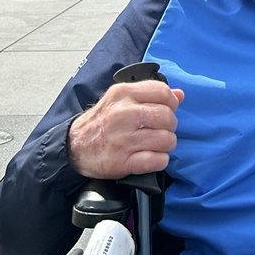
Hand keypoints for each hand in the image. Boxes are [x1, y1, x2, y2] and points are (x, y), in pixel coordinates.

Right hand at [66, 79, 184, 179]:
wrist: (74, 146)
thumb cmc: (102, 121)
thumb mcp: (121, 99)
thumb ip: (149, 93)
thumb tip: (180, 94)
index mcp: (123, 94)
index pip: (162, 92)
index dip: (172, 102)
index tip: (169, 109)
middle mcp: (123, 114)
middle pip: (167, 116)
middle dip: (170, 125)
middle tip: (163, 130)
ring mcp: (123, 139)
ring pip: (165, 139)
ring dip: (167, 144)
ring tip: (158, 144)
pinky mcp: (122, 162)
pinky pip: (156, 161)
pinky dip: (160, 160)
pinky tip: (153, 157)